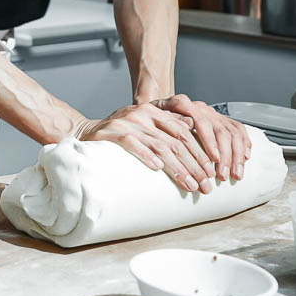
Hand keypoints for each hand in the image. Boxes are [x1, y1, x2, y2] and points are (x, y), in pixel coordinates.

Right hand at [74, 101, 216, 193]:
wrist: (86, 131)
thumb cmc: (119, 133)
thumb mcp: (145, 124)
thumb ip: (166, 124)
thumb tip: (193, 126)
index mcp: (154, 110)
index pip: (184, 132)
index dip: (200, 153)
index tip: (210, 173)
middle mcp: (143, 113)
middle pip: (176, 141)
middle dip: (194, 165)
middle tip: (205, 186)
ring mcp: (128, 122)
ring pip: (159, 146)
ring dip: (178, 168)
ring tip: (189, 185)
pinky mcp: (112, 132)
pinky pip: (133, 144)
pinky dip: (146, 156)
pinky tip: (158, 169)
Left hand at [150, 94, 251, 182]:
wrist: (155, 108)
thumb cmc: (150, 118)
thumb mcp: (149, 118)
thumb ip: (163, 122)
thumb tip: (183, 128)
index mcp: (181, 103)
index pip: (201, 121)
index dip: (209, 141)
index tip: (214, 159)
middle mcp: (200, 107)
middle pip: (220, 129)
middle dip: (225, 156)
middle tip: (223, 176)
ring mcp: (211, 113)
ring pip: (232, 132)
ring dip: (236, 155)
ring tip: (235, 175)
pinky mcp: (220, 119)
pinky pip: (238, 129)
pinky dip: (245, 144)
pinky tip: (245, 158)